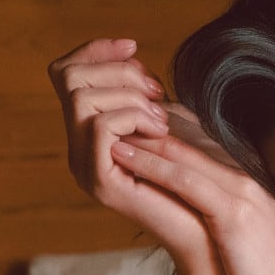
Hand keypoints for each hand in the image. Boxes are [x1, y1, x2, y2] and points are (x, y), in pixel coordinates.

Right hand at [47, 38, 210, 271]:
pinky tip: (160, 131)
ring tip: (161, 118)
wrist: (210, 227)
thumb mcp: (168, 118)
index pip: (64, 73)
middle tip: (156, 92)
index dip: (95, 50)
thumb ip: (142, 91)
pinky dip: (132, 117)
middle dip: (117, 71)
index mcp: (89, 131)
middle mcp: (79, 148)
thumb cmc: (196, 172)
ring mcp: (86, 166)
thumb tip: (127, 52)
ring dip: (129, 96)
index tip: (134, 46)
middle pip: (68, 78)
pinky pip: (99, 126)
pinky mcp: (101, 183)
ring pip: (81, 99)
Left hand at [110, 126, 274, 274]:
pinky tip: (122, 156)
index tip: (132, 124)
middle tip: (110, 113)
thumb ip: (229, 220)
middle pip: (190, 140)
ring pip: (183, 154)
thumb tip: (203, 220)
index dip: (166, 128)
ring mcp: (242, 195)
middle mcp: (247, 181)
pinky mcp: (235, 216)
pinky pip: (186, 181)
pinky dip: (151, 165)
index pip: (203, 143)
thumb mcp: (249, 241)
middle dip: (148, 125)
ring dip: (141, 138)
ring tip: (106, 127)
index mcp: (250, 185)